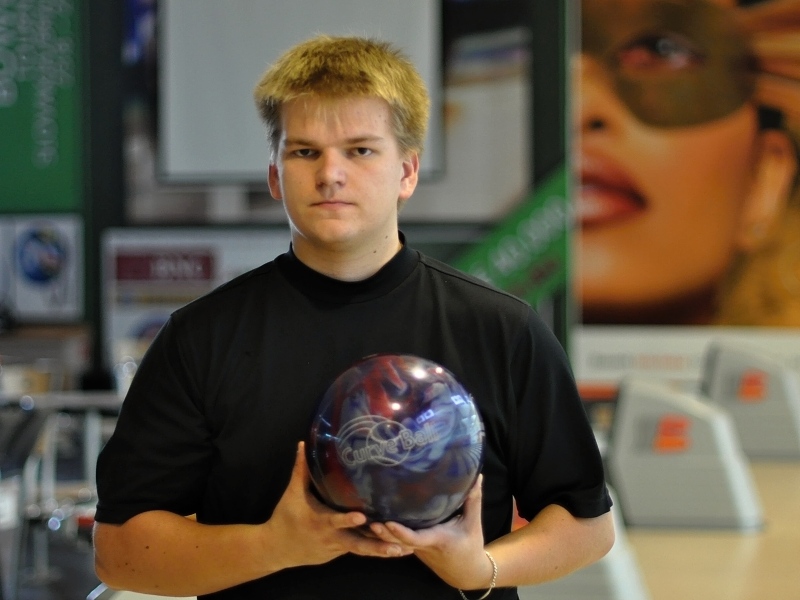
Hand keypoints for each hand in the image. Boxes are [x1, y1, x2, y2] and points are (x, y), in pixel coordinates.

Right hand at [264, 442, 412, 569]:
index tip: (363, 516)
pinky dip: (375, 550)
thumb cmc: (285, 517)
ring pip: (361, 549)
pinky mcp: (339, 553)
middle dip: (377, 546)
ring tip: (406, 550)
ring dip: (382, 550)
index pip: (335, 521)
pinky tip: (397, 549)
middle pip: (357, 544)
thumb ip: (301, 469)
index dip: (347, 520)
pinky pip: (358, 549)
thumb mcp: (292, 494)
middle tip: (398, 545)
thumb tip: (304, 443)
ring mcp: (337, 548)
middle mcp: (332, 538)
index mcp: (320, 522)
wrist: (277, 549)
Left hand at [367, 475, 493, 589]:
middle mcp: (421, 545)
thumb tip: (477, 474)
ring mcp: (415, 548)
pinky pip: (396, 541)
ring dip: (380, 534)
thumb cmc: (470, 545)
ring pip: (393, 543)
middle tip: (369, 520)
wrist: (466, 571)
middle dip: (382, 533)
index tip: (388, 523)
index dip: (400, 532)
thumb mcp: (473, 522)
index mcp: (435, 539)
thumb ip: (473, 499)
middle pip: (397, 542)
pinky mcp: (412, 547)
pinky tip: (372, 520)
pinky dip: (385, 534)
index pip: (414, 538)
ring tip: (363, 519)